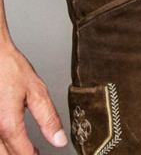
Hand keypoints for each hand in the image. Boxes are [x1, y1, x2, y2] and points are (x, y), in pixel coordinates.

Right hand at [0, 38, 66, 152]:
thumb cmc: (10, 70)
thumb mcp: (36, 91)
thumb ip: (48, 118)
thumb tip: (59, 139)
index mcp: (8, 124)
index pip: (22, 154)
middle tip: (34, 153)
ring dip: (9, 153)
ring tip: (24, 150)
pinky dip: (0, 146)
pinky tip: (9, 141)